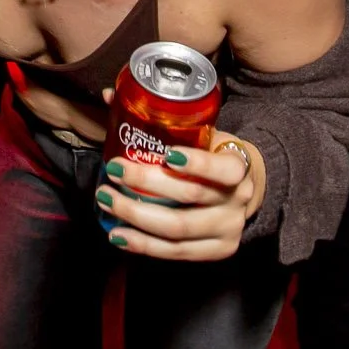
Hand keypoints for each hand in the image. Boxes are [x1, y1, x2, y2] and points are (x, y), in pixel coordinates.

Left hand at [99, 129, 264, 261]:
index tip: (166, 155)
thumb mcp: (203, 135)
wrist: (241, 191)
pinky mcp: (216, 251)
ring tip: (106, 200)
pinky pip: (176, 252)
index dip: (196, 164)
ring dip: (135, 215)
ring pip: (177, 228)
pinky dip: (144, 245)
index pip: (222, 169)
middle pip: (189, 196)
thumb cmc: (213, 157)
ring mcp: (228, 229)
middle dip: (146, 184)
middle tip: (113, 170)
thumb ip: (164, 119)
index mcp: (239, 167)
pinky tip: (119, 236)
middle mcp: (238, 200)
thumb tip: (110, 95)